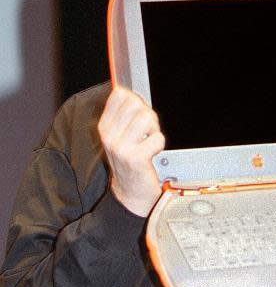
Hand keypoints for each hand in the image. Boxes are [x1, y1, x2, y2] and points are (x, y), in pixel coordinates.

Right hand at [98, 86, 164, 216]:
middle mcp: (109, 136)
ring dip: (154, 130)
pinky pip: (157, 138)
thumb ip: (125, 115)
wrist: (130, 193)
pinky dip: (159, 144)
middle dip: (148, 115)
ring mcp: (121, 147)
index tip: (138, 115)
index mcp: (104, 127)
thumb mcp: (120, 136)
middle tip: (147, 131)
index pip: (120, 95)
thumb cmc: (130, 161)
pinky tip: (152, 154)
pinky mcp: (135, 158)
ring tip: (149, 142)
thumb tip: (129, 93)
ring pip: (147, 118)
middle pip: (136, 104)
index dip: (136, 101)